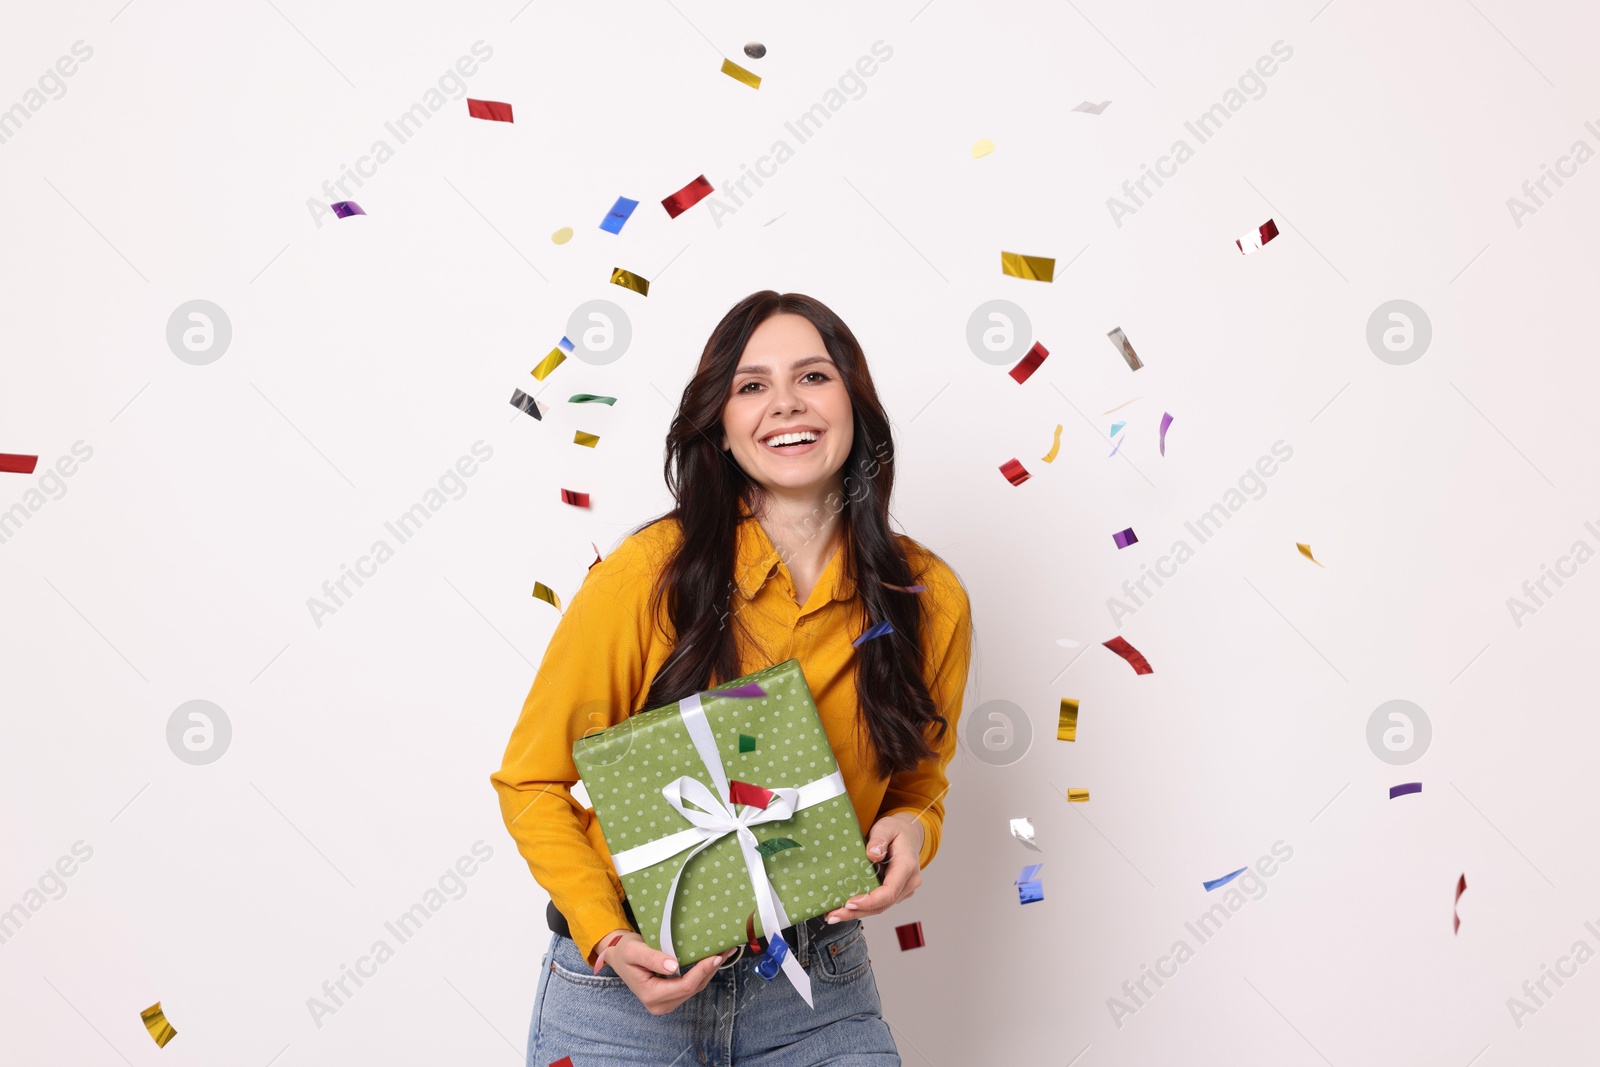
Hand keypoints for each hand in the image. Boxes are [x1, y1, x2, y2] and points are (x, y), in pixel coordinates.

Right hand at [590, 929, 733, 1015]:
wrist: (618, 956)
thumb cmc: (624, 951)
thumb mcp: (634, 950)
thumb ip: (652, 958)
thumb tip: (674, 966)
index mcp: (651, 995)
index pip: (684, 986)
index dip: (702, 971)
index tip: (715, 956)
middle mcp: (660, 1004)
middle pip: (693, 988)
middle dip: (711, 969)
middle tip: (727, 950)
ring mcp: (666, 1002)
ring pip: (695, 988)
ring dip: (710, 971)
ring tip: (724, 952)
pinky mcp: (671, 996)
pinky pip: (691, 985)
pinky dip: (702, 972)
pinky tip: (712, 959)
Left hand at [824, 812, 923, 921]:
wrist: (908, 835)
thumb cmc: (896, 830)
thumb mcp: (887, 827)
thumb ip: (879, 839)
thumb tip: (873, 854)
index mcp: (907, 867)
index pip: (890, 892)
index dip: (870, 901)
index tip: (850, 903)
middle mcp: (908, 882)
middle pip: (882, 904)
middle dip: (857, 912)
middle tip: (833, 915)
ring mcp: (903, 890)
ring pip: (880, 907)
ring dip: (857, 912)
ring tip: (833, 915)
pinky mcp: (896, 893)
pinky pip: (879, 903)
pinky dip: (862, 907)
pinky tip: (843, 909)